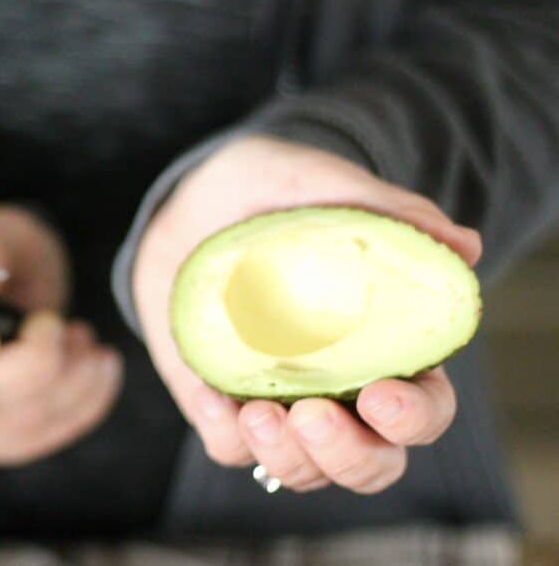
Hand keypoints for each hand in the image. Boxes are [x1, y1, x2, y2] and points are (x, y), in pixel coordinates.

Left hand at [134, 136, 481, 492]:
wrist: (192, 200)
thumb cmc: (274, 194)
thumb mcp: (328, 186)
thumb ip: (392, 214)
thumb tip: (463, 247)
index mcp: (386, 348)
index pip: (425, 409)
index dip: (414, 417)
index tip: (382, 395)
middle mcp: (338, 388)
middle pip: (370, 463)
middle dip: (349, 455)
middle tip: (313, 415)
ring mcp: (279, 401)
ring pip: (302, 469)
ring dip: (288, 457)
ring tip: (257, 414)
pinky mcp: (222, 402)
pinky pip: (229, 448)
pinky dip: (226, 437)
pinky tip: (214, 400)